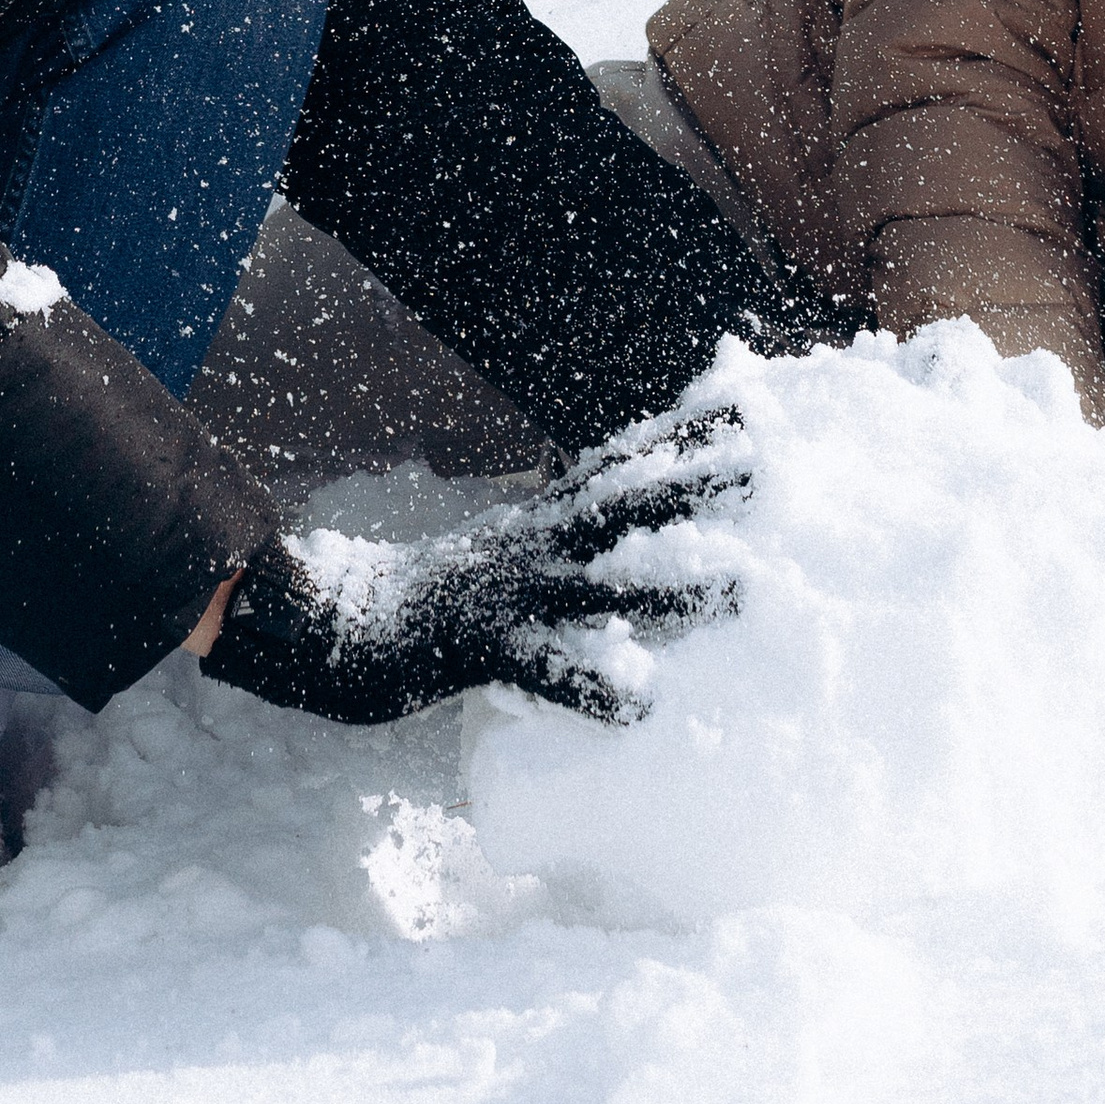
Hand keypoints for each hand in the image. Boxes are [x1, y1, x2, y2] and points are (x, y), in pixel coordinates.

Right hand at [203, 408, 745, 727]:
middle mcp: (530, 545)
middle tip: (767, 460)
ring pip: (601, 585)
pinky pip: (547, 670)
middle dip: (694, 484)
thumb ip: (559, 536)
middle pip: (623, 504)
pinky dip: (595, 682)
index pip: (617, 464)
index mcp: (536, 521)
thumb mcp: (505, 552)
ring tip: (746, 589)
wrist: (337, 629)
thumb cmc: (436, 600)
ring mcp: (508, 594)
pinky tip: (643, 700)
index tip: (744, 403)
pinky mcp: (481, 649)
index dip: (678, 434)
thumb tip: (614, 522)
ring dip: (675, 586)